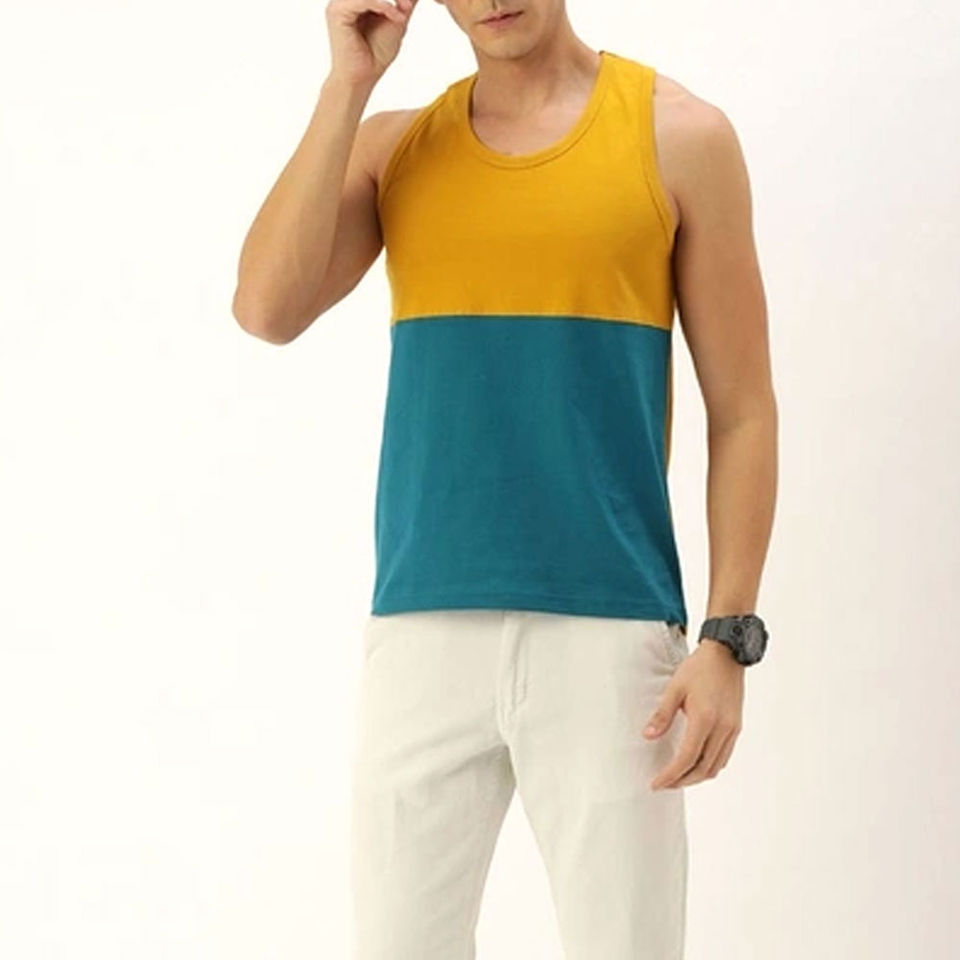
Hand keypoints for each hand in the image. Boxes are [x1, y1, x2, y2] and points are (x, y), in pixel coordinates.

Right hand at [325, 0, 418, 88]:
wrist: (362, 78)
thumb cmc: (376, 54)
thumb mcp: (396, 21)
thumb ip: (404, 2)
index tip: (410, 3)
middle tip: (409, 4)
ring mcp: (339, 4)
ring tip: (406, 10)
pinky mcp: (337, 12)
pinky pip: (363, 0)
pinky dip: (383, 5)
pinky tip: (396, 18)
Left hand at [643, 638, 743, 788]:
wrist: (726, 655)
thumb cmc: (699, 668)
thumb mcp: (675, 688)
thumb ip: (662, 715)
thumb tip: (648, 736)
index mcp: (705, 719)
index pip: (686, 758)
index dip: (670, 775)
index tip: (657, 783)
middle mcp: (722, 729)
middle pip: (702, 769)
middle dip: (682, 781)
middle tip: (664, 784)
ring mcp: (732, 729)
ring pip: (715, 766)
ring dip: (696, 776)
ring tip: (677, 777)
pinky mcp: (736, 727)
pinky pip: (724, 756)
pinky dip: (709, 766)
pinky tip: (696, 763)